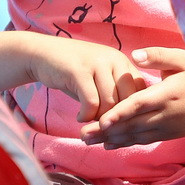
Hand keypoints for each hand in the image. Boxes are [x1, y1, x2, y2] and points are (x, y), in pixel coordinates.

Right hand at [25, 36, 147, 122]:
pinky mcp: (79, 70)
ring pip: (110, 103)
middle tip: (105, 129)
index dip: (132, 113)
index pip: (141, 92)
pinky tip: (80, 117)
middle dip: (117, 120)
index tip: (120, 125)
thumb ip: (117, 96)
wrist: (44, 55)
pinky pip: (91, 102)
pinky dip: (86, 116)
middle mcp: (114, 60)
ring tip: (91, 123)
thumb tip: (132, 123)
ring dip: (100, 119)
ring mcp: (97, 63)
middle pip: (127, 100)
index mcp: (123, 62)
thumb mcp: (101, 82)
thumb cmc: (76, 75)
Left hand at [79, 47, 184, 147]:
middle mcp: (165, 114)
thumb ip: (158, 56)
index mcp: (167, 94)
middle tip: (82, 135)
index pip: (139, 105)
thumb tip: (134, 55)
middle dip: (106, 131)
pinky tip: (109, 145)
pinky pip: (144, 140)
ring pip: (135, 136)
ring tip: (89, 141)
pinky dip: (126, 143)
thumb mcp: (183, 58)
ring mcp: (167, 127)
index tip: (101, 121)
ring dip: (112, 139)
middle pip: (132, 125)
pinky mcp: (169, 134)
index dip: (120, 114)